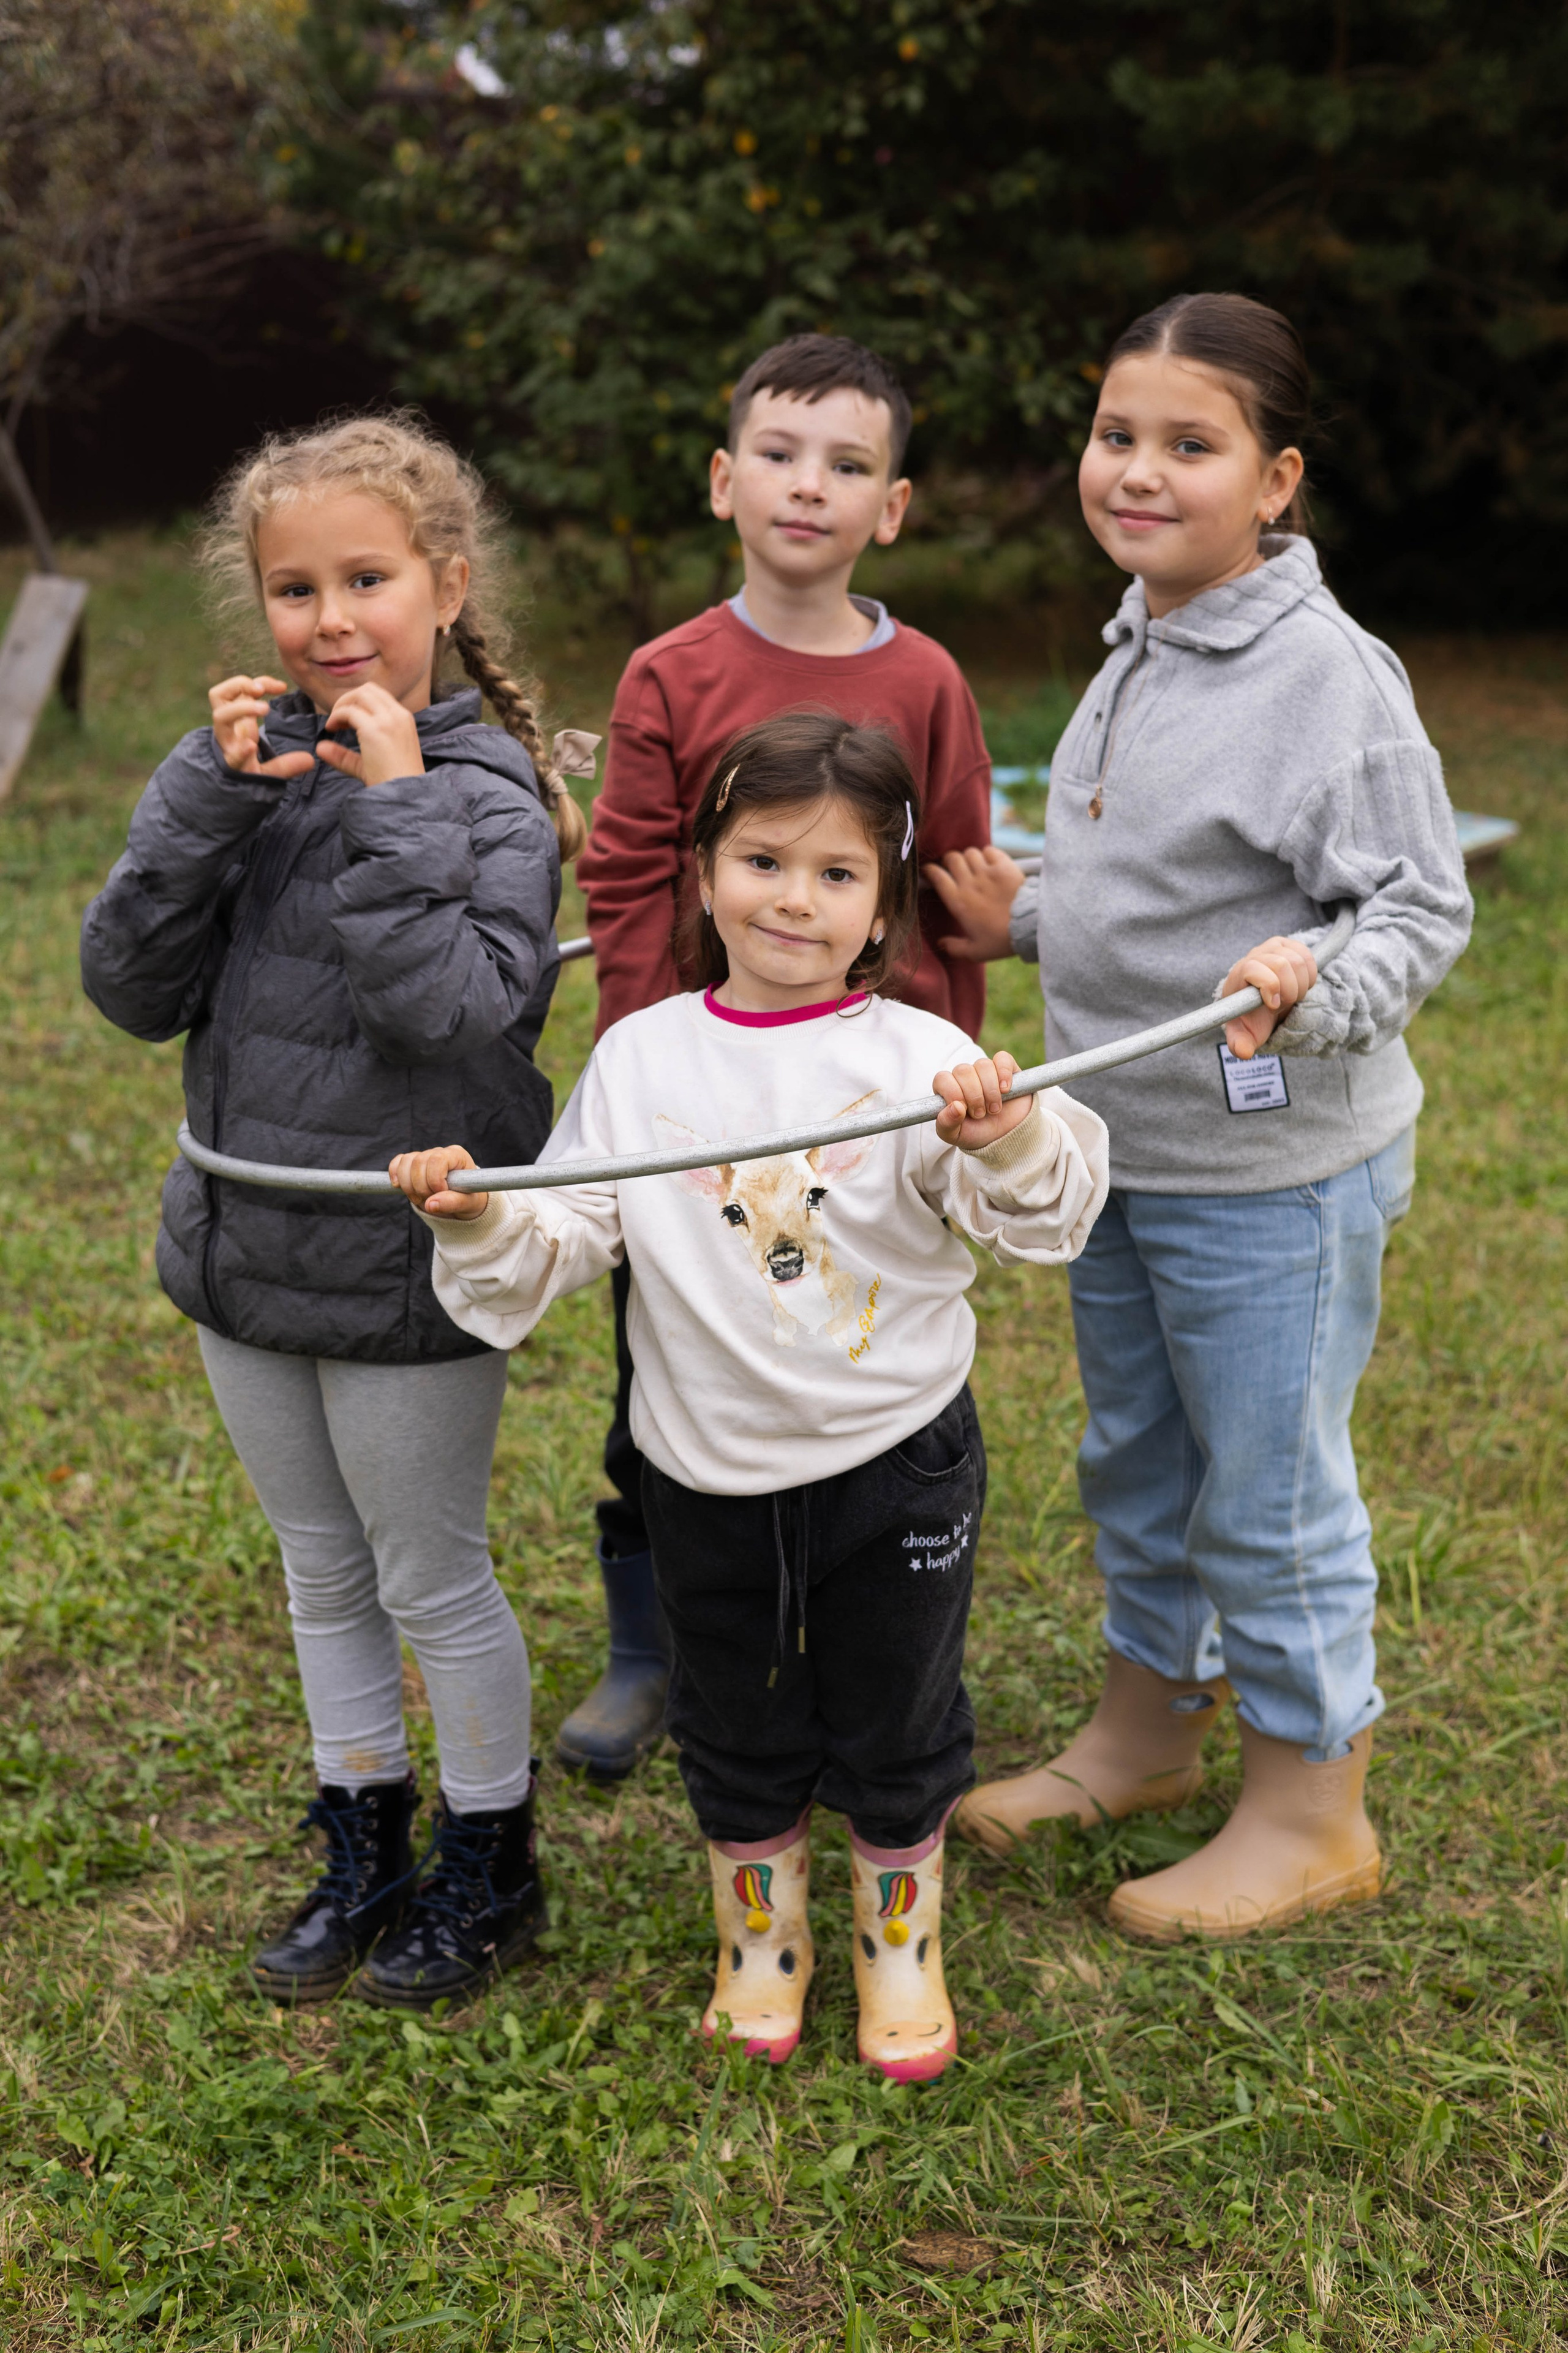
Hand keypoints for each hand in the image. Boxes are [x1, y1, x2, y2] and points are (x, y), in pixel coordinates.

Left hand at [209, 675, 314, 779]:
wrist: (232, 756)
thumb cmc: (248, 767)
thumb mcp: (266, 774)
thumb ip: (285, 767)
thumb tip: (311, 760)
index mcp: (235, 758)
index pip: (232, 756)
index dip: (239, 752)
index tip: (252, 747)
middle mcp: (226, 734)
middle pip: (221, 716)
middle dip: (241, 710)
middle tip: (266, 709)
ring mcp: (227, 716)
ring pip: (221, 695)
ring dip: (241, 687)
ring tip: (264, 689)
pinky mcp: (234, 704)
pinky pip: (240, 688)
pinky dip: (258, 684)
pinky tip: (281, 687)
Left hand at [318, 683, 425, 786]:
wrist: (404, 798)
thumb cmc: (391, 785)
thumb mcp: (369, 766)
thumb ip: (345, 756)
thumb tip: (320, 748)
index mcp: (404, 719)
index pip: (379, 696)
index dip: (358, 702)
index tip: (346, 722)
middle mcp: (399, 715)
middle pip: (368, 689)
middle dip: (347, 699)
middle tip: (336, 720)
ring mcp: (388, 721)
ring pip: (359, 695)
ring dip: (342, 705)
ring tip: (334, 724)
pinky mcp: (376, 730)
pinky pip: (349, 712)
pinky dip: (336, 717)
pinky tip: (331, 729)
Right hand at [389, 1144, 488, 1219]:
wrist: (461, 1200)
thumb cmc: (468, 1199)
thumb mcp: (467, 1203)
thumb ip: (451, 1203)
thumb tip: (430, 1205)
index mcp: (457, 1156)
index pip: (437, 1160)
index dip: (434, 1179)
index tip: (441, 1193)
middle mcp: (440, 1152)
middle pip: (418, 1162)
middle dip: (420, 1187)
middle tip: (430, 1201)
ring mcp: (425, 1156)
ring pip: (405, 1162)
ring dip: (408, 1186)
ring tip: (420, 1199)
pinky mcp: (412, 1163)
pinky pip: (397, 1162)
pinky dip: (395, 1175)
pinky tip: (398, 1186)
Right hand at [923, 846, 1027, 961]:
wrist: (1029, 925)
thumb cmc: (1001, 940)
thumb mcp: (976, 951)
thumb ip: (955, 948)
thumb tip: (940, 944)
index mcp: (958, 902)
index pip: (937, 876)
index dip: (930, 870)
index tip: (929, 871)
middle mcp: (969, 883)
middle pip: (952, 858)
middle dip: (949, 861)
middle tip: (953, 868)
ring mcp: (987, 872)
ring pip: (970, 852)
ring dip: (969, 857)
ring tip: (973, 865)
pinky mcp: (1004, 866)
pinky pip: (990, 851)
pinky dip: (988, 854)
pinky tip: (990, 862)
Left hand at [933, 1051, 1031, 1149]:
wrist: (1005, 1136)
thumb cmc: (976, 1133)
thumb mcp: (955, 1135)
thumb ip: (946, 1124)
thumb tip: (955, 1106)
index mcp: (948, 1089)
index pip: (942, 1078)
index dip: (953, 1092)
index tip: (964, 1109)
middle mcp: (965, 1076)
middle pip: (963, 1071)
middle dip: (974, 1096)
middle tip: (980, 1114)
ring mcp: (985, 1071)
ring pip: (983, 1065)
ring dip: (990, 1090)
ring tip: (994, 1109)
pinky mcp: (1005, 1068)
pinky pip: (1002, 1059)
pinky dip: (1004, 1074)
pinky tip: (1005, 1090)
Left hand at [1219, 935, 1317, 1058]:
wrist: (1264, 1004)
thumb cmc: (1253, 1018)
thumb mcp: (1246, 1034)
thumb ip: (1240, 1044)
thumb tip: (1243, 1052)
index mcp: (1240, 975)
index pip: (1254, 968)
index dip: (1269, 986)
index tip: (1273, 1006)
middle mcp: (1255, 956)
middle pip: (1283, 964)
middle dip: (1290, 990)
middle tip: (1285, 1003)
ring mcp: (1273, 947)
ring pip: (1298, 960)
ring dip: (1300, 984)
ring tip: (1291, 996)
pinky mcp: (1289, 945)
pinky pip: (1308, 956)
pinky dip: (1309, 974)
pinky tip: (1298, 984)